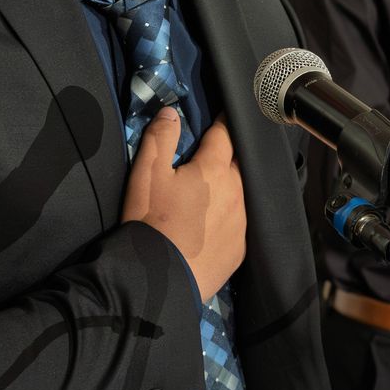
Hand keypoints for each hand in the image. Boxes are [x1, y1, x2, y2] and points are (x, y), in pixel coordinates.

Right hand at [119, 110, 245, 301]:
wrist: (160, 277)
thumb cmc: (151, 220)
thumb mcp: (147, 174)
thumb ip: (160, 138)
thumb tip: (171, 113)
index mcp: (214, 169)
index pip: (225, 134)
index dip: (224, 121)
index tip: (225, 112)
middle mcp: (237, 192)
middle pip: (239, 163)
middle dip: (230, 155)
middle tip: (217, 154)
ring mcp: (242, 221)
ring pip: (243, 193)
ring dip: (232, 187)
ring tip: (217, 190)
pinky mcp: (241, 248)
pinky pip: (241, 222)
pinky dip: (231, 216)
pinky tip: (217, 222)